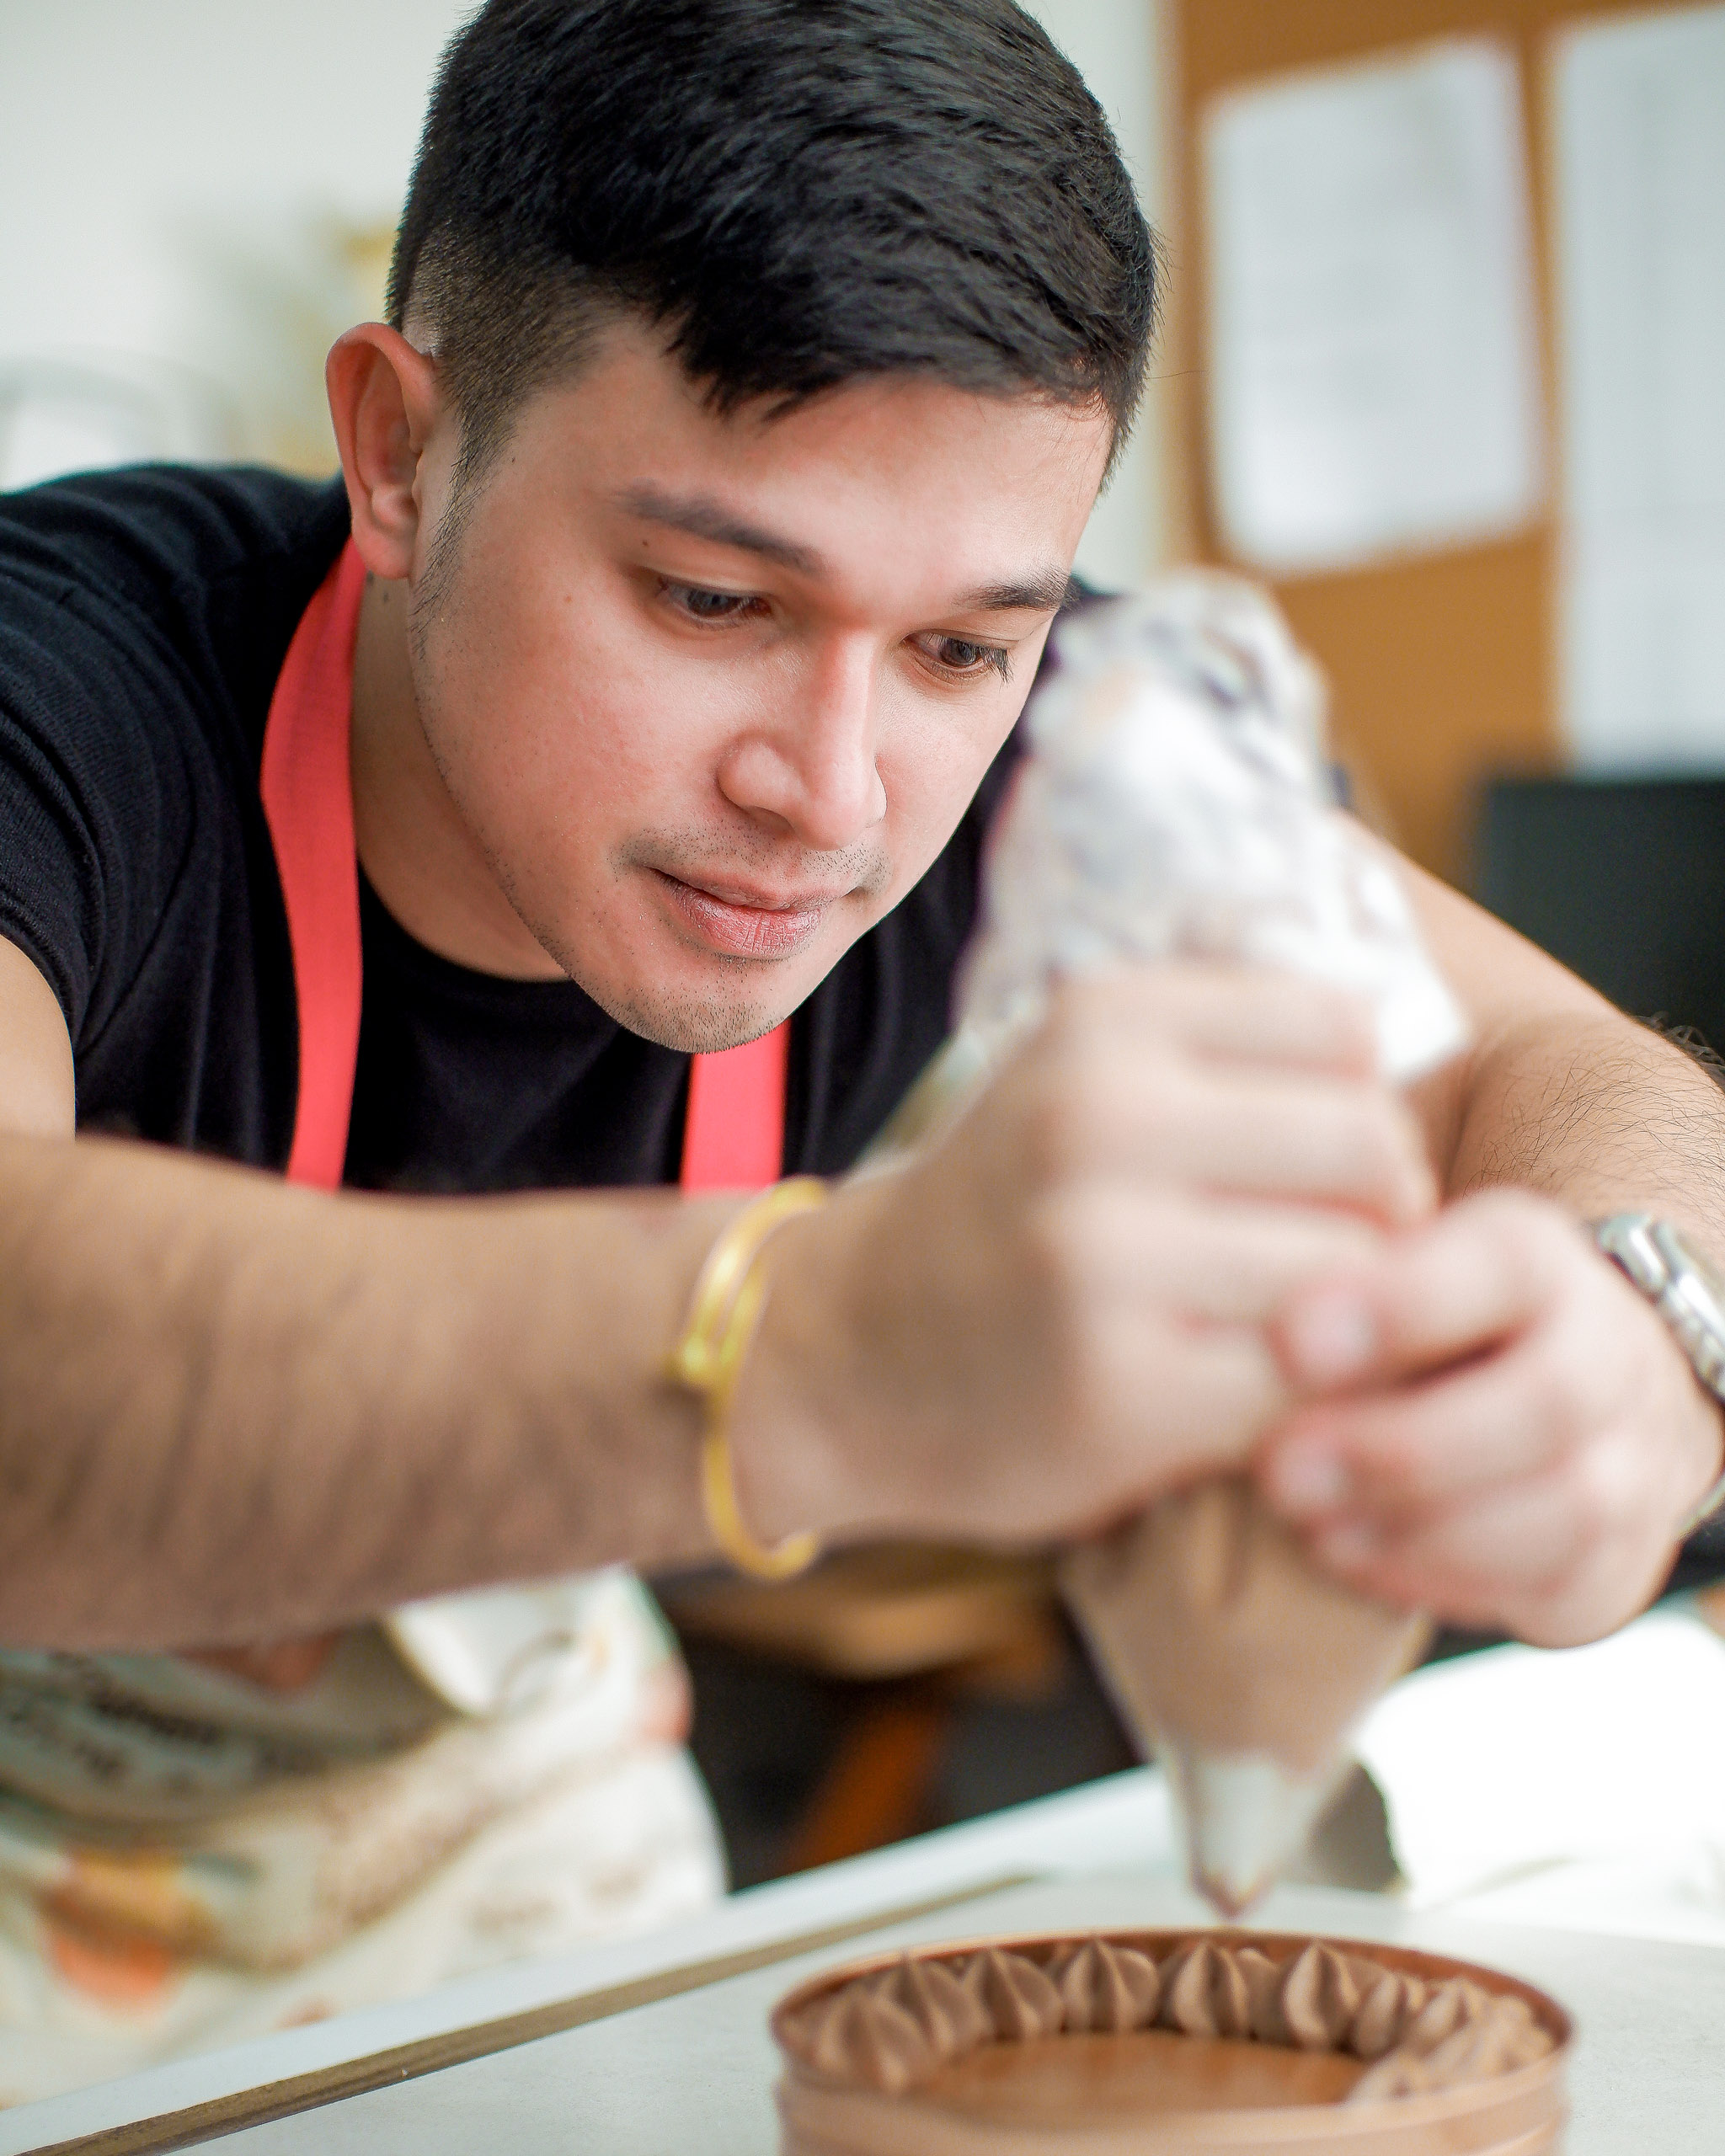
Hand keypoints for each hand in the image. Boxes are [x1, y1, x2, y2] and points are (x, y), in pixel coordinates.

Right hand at [739, 962, 1434, 1548]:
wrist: (843, 1354)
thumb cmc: (1011, 1212)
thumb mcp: (1081, 1075)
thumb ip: (1227, 1046)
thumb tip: (1424, 1047)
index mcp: (1100, 1023)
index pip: (1346, 1030)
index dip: (1361, 1102)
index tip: (1315, 1164)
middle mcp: (1094, 1119)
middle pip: (1373, 1149)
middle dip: (1383, 1214)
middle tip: (1332, 1261)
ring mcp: (1100, 1256)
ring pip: (1356, 1272)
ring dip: (1355, 1317)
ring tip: (1292, 1332)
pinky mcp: (1119, 1389)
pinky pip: (1306, 1384)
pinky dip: (1309, 1403)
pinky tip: (1253, 1403)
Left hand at [1258, 1189, 1724, 1646]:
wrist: (1554, 1389)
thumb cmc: (1422, 1323)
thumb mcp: (1384, 1269)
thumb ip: (1330, 1285)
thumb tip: (1246, 1325)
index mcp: (1537, 1259)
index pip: (1500, 1266)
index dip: (1401, 1305)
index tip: (1289, 1338)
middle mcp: (1605, 1351)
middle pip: (1543, 1401)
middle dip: (1402, 1445)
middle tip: (1280, 1468)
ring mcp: (1630, 1458)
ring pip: (1566, 1506)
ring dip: (1425, 1526)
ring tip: (1311, 1523)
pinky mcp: (1619, 1560)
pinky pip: (1558, 1584)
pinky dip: (1447, 1579)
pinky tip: (1356, 1558)